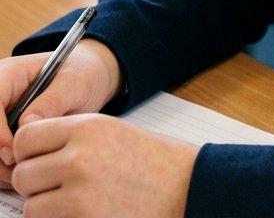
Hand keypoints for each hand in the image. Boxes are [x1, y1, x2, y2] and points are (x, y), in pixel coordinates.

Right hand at [0, 41, 121, 187]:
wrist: (90, 80)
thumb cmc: (82, 74)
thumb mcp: (74, 83)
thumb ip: (52, 101)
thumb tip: (26, 124)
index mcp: (10, 74)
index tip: (13, 152)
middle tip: (19, 171)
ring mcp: (0, 116)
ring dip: (0, 166)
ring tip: (27, 174)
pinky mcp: (4, 134)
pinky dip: (5, 170)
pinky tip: (26, 171)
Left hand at [12, 113, 197, 217]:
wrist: (188, 187)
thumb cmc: (155, 161)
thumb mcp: (113, 132)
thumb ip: (73, 137)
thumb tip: (33, 150)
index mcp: (87, 127)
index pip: (26, 138)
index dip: (29, 152)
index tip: (39, 160)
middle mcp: (79, 157)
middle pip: (23, 174)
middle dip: (35, 183)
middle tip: (56, 186)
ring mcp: (79, 194)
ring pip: (30, 205)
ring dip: (45, 206)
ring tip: (72, 202)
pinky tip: (81, 213)